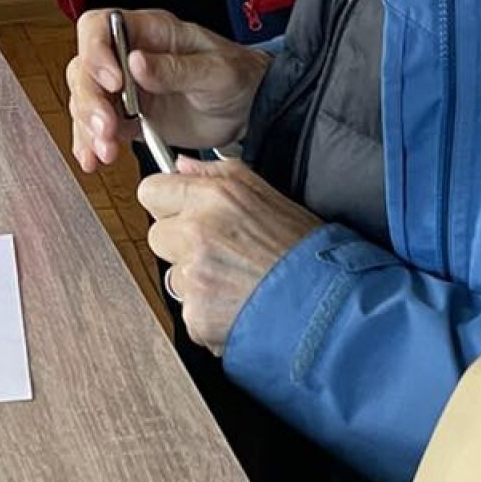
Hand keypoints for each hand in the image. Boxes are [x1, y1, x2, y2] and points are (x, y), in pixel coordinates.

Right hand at [66, 6, 268, 171]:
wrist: (251, 111)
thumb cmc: (240, 77)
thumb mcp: (216, 71)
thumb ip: (176, 68)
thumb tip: (136, 62)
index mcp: (150, 31)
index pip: (99, 27)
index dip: (95, 52)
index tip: (113, 82)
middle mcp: (129, 56)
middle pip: (84, 68)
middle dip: (90, 100)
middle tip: (107, 127)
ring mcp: (125, 89)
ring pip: (85, 101)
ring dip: (88, 128)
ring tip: (107, 151)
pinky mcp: (128, 118)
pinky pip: (97, 129)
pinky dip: (91, 145)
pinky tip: (94, 160)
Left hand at [138, 158, 319, 353]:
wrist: (328, 306)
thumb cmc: (305, 251)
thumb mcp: (269, 195)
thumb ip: (217, 174)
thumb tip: (181, 166)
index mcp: (212, 198)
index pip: (151, 191)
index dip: (167, 202)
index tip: (181, 212)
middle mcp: (197, 234)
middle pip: (157, 235)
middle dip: (180, 244)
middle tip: (221, 252)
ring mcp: (193, 277)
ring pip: (173, 276)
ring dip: (197, 280)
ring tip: (238, 281)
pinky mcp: (195, 315)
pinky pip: (189, 311)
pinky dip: (209, 313)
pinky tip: (239, 304)